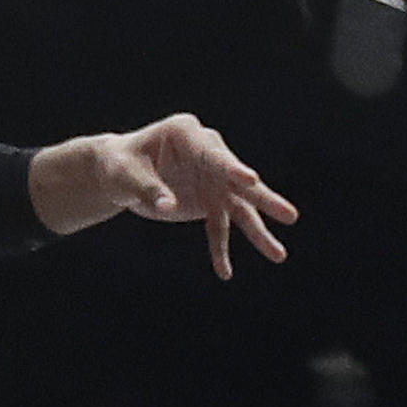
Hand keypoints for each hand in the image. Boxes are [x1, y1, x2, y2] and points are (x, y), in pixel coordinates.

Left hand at [31, 117, 295, 278]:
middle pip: (238, 180)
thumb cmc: (119, 166)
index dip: (232, 169)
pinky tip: (225, 272)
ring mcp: (213, 178)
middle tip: (290, 215)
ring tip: (278, 256)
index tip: (250, 180)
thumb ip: (148, 189)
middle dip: (263, 199)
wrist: (116, 173)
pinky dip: (221, 249)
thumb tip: (167, 207)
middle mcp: (208, 153)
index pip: (213, 154)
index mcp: (186, 134)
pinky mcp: (209, 199)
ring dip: (256, 232)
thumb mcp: (125, 176)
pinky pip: (219, 226)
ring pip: (239, 207)